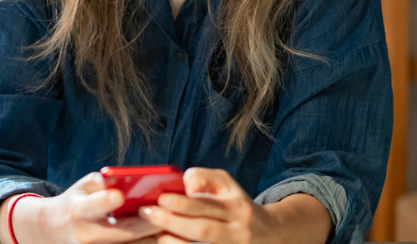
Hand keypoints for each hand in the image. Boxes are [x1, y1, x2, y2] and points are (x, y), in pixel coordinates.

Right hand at [0, 172, 161, 243]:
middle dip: (152, 220)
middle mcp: (88, 236)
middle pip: (126, 231)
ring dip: (159, 235)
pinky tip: (165, 234)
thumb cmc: (77, 202)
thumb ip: (104, 182)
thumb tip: (130, 180)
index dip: (105, 201)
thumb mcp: (83, 187)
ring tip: (177, 223)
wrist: (57, 231)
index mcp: (78, 211)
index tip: (119, 195)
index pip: (92, 207)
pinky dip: (151, 241)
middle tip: (175, 209)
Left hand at [139, 168, 327, 243]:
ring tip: (153, 233)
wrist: (268, 233)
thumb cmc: (235, 203)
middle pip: (203, 230)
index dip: (183, 203)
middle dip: (172, 221)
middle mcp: (237, 231)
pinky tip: (165, 242)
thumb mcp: (226, 183)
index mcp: (237, 207)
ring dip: (174, 242)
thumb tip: (185, 187)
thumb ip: (204, 178)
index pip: (209, 206)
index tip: (161, 198)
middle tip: (147, 213)